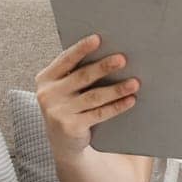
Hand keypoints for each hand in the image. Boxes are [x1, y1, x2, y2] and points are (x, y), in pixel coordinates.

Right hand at [34, 34, 139, 157]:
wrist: (63, 142)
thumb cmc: (69, 107)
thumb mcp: (65, 88)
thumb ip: (77, 73)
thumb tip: (111, 55)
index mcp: (46, 78)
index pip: (65, 59)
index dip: (81, 49)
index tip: (98, 39)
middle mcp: (48, 94)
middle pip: (82, 77)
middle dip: (104, 67)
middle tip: (122, 59)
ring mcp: (58, 112)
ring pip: (93, 96)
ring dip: (116, 89)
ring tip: (135, 82)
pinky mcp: (70, 127)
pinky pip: (98, 114)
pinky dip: (116, 106)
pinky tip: (130, 100)